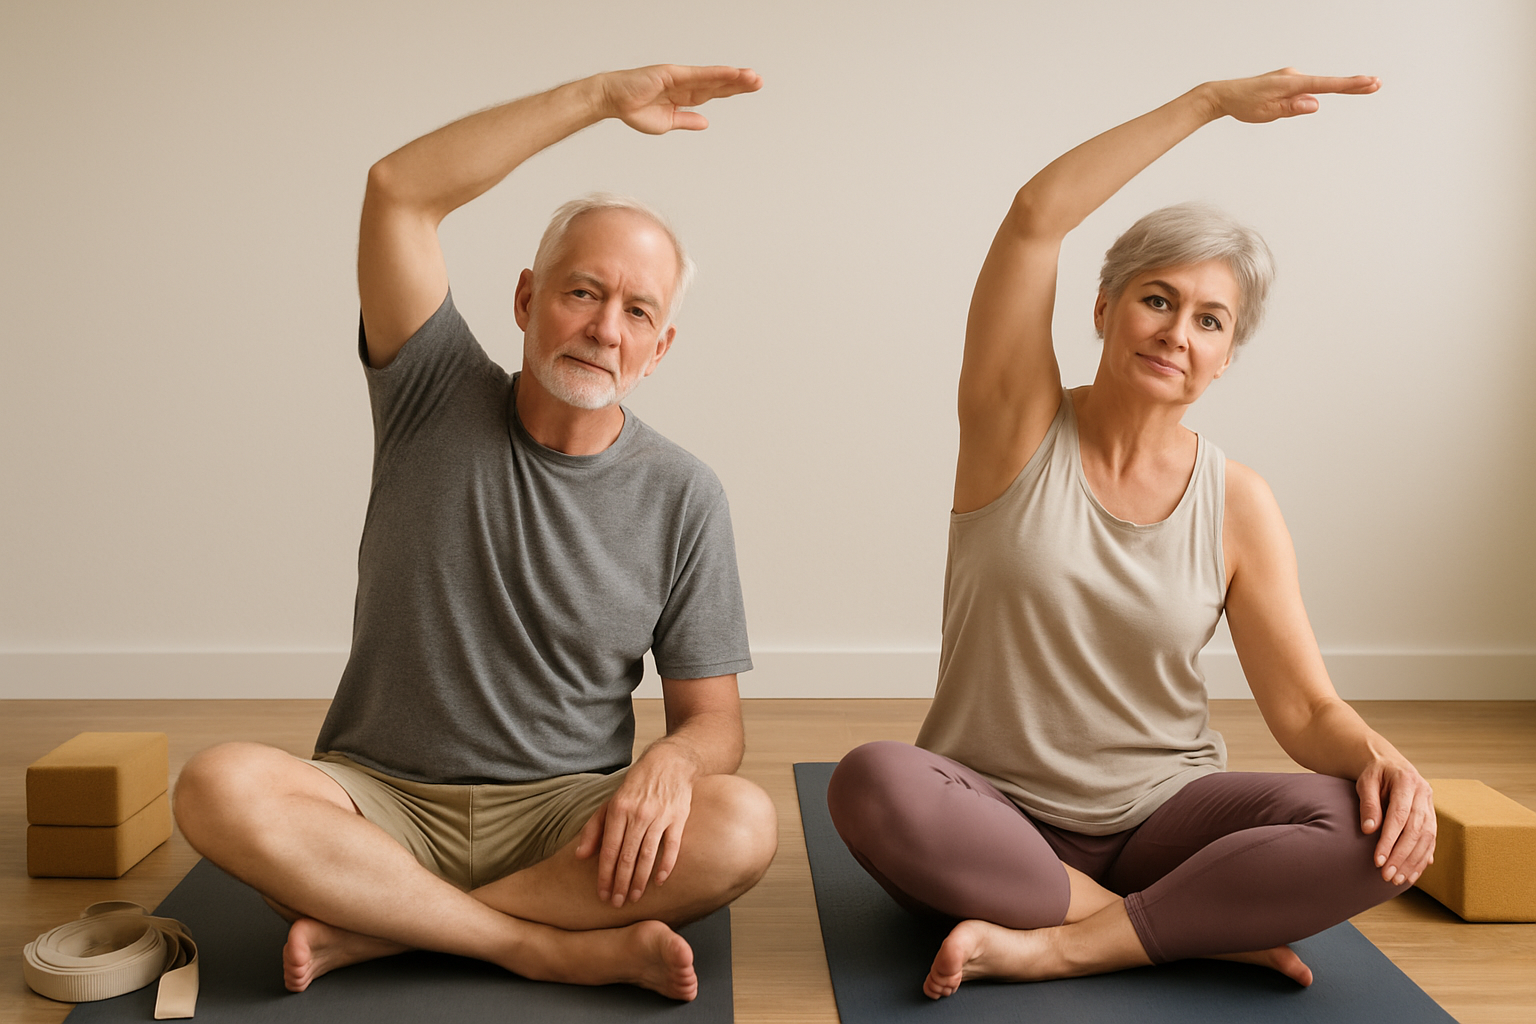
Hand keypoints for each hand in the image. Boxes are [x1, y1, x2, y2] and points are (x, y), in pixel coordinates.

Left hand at [574, 752, 695, 905]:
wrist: (669, 763)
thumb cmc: (636, 786)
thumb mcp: (611, 802)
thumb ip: (594, 828)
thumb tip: (580, 856)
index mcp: (618, 810)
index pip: (609, 850)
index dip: (605, 875)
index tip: (602, 894)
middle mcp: (638, 814)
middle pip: (627, 856)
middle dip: (620, 883)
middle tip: (617, 903)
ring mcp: (660, 816)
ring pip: (647, 855)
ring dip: (640, 880)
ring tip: (633, 897)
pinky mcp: (679, 818)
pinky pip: (672, 847)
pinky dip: (666, 866)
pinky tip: (659, 882)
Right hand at [596, 64, 762, 134]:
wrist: (613, 101)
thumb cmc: (634, 109)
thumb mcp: (666, 122)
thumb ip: (686, 120)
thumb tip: (705, 122)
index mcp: (684, 97)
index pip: (713, 92)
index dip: (732, 90)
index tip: (750, 88)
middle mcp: (685, 84)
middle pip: (717, 84)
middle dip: (738, 83)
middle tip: (759, 81)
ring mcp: (679, 77)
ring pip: (712, 78)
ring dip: (732, 77)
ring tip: (752, 77)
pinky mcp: (672, 73)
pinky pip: (698, 75)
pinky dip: (715, 74)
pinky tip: (731, 73)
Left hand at [1204, 67, 1379, 123]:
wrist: (1225, 95)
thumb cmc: (1244, 104)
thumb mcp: (1267, 112)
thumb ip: (1292, 108)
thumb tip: (1315, 103)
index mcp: (1291, 83)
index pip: (1326, 85)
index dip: (1349, 85)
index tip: (1368, 82)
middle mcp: (1293, 77)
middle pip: (1327, 84)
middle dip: (1351, 86)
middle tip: (1376, 84)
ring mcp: (1290, 78)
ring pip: (1313, 89)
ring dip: (1321, 96)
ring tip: (1304, 106)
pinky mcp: (1286, 83)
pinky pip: (1303, 90)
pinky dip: (1310, 95)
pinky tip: (1298, 103)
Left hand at [1357, 760, 1435, 884]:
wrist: (1389, 764)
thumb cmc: (1374, 773)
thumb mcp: (1365, 782)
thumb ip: (1368, 803)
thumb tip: (1369, 829)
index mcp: (1407, 782)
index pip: (1400, 816)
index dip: (1389, 840)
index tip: (1377, 860)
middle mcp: (1424, 794)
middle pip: (1416, 830)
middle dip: (1401, 856)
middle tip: (1386, 875)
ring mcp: (1431, 806)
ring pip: (1427, 839)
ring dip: (1413, 862)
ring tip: (1397, 879)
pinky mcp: (1432, 817)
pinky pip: (1431, 841)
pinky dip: (1421, 859)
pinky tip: (1412, 875)